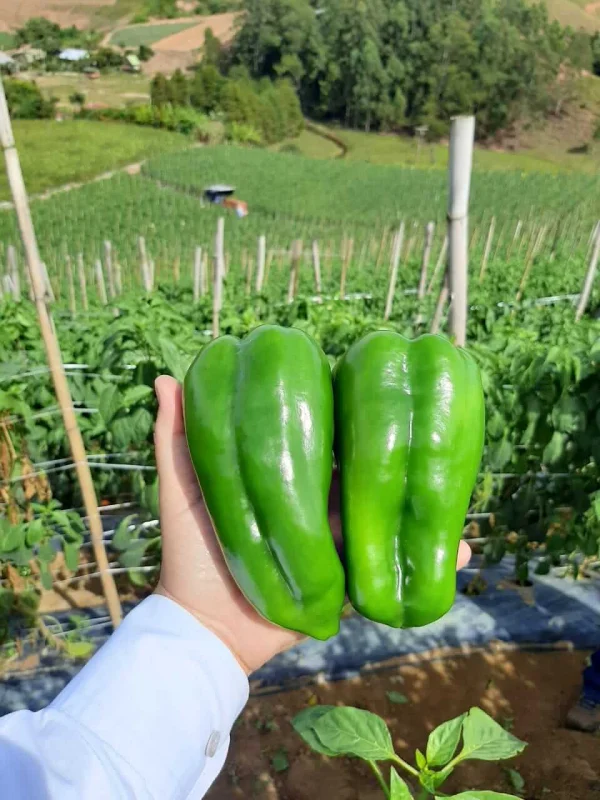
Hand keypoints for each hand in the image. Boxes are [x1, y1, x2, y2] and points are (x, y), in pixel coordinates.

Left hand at [153, 375, 471, 674]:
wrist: (206, 629)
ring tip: (454, 470)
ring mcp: (336, 534)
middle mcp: (315, 496)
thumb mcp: (181, 488)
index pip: (321, 428)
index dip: (345, 407)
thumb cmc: (189, 552)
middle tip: (424, 419)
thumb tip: (166, 376)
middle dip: (392, 445)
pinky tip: (468, 543)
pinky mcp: (350, 571)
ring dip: (420, 493)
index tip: (371, 380)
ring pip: (385, 505)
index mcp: (282, 469)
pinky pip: (394, 556)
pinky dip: (433, 551)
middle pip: (361, 464)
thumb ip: (176, 437)